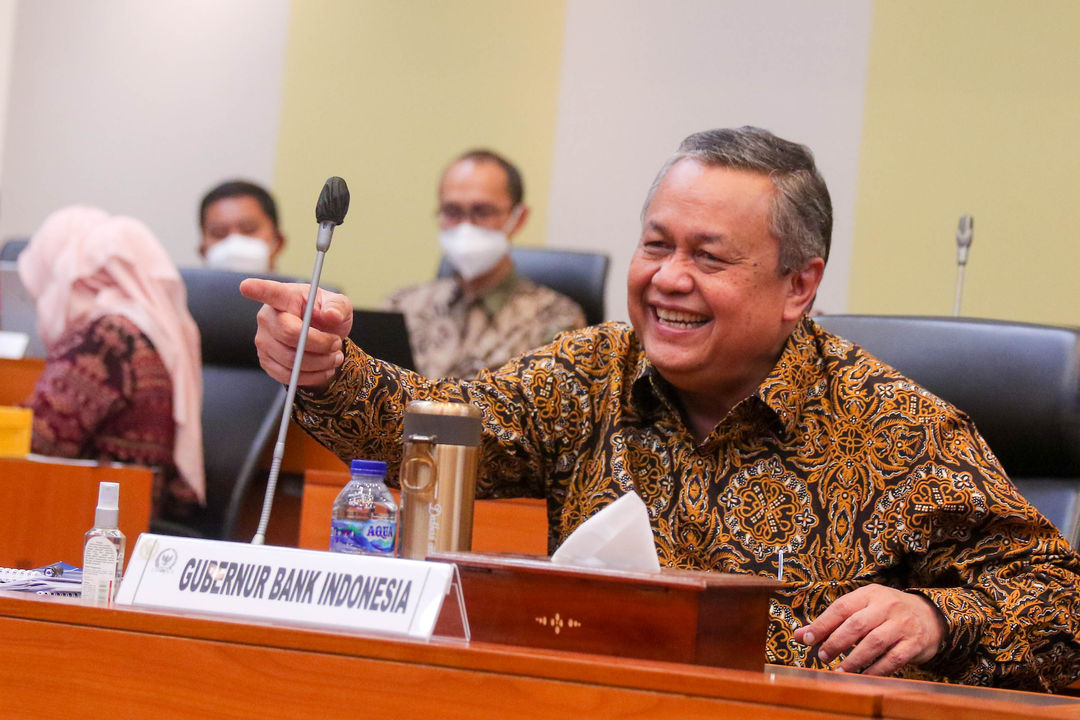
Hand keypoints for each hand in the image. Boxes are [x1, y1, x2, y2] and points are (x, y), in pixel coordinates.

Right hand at [239, 278, 352, 388]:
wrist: (324, 339)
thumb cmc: (327, 317)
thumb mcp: (340, 306)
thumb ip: (338, 307)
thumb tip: (332, 315)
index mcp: (285, 297)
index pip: (269, 292)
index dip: (257, 289)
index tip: (246, 286)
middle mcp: (268, 317)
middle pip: (289, 334)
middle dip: (320, 343)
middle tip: (336, 344)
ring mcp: (263, 340)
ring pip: (291, 359)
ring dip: (320, 363)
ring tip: (334, 357)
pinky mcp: (266, 361)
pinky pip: (288, 375)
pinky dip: (312, 376)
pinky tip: (324, 368)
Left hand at [792, 584, 944, 675]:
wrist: (931, 616)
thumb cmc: (887, 613)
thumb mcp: (862, 608)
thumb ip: (832, 621)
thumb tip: (800, 635)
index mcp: (870, 594)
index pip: (841, 607)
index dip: (822, 624)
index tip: (806, 639)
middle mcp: (887, 606)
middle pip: (856, 625)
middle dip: (836, 642)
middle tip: (822, 656)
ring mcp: (902, 625)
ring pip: (874, 643)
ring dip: (853, 659)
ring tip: (839, 671)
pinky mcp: (914, 644)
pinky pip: (892, 659)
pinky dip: (875, 670)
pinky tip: (862, 676)